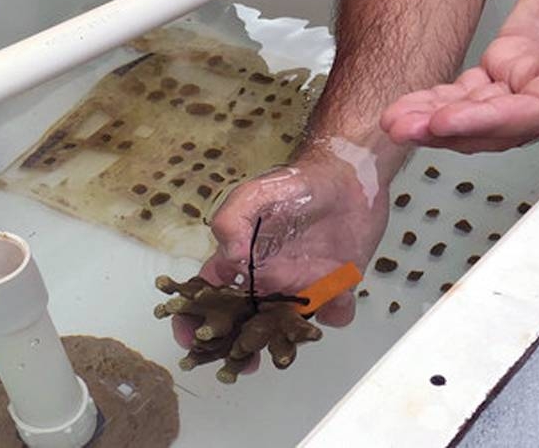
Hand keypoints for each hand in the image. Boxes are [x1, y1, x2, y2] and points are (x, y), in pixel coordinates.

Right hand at [171, 144, 388, 351]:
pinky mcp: (338, 283)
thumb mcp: (254, 193)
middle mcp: (270, 279)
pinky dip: (336, 312)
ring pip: (289, 327)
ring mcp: (303, 284)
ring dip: (286, 342)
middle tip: (241, 363)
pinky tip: (336, 303)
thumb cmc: (295, 183)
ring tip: (283, 349)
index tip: (191, 340)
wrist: (347, 175)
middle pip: (247, 324)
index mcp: (242, 261)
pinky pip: (335, 310)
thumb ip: (232, 219)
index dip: (195, 320)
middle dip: (239, 348)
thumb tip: (228, 256)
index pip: (210, 297)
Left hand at [380, 0, 538, 152]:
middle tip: (404, 127)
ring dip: (436, 123)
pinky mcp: (508, 70)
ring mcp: (528, 83)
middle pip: (498, 125)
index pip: (534, 109)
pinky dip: (438, 102)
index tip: (448, 122)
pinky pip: (469, 95)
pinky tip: (409, 106)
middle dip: (450, 130)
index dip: (490, 120)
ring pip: (478, 116)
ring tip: (395, 121)